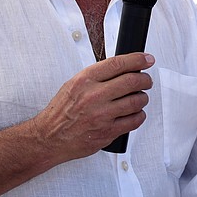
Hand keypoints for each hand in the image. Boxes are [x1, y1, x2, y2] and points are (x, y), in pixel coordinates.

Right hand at [30, 52, 154, 161]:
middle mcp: (94, 96)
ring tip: (139, 97)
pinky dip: (139, 115)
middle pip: (132, 81)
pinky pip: (134, 121)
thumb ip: (98, 76)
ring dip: (143, 98)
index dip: (138, 59)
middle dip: (145, 79)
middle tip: (146, 81)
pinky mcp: (108, 132)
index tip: (147, 59)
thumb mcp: (74, 84)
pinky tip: (135, 113)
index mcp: (85, 80)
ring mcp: (102, 115)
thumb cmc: (62, 111)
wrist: (50, 137)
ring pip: (137, 101)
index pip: (118, 64)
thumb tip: (124, 67)